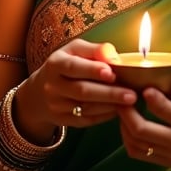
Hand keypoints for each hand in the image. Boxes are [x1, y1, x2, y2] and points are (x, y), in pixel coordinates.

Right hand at [14, 39, 136, 139]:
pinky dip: (104, 116)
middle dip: (109, 93)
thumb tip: (113, 55)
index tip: (112, 73)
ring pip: (85, 108)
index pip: (73, 67)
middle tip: (131, 94)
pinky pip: (86, 120)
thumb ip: (94, 50)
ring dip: (110, 105)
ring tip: (130, 101)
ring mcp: (56, 105)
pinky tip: (118, 110)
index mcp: (55, 64)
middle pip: (82, 91)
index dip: (92, 70)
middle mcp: (52, 86)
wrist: (39, 92)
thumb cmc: (65, 65)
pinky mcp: (62, 120)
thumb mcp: (74, 50)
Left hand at [116, 81, 170, 170]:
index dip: (146, 94)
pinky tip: (130, 126)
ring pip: (135, 143)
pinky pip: (138, 153)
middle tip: (122, 97)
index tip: (141, 85)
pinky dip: (128, 139)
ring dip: (124, 125)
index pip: (160, 108)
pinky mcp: (168, 162)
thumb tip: (163, 81)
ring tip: (125, 110)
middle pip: (140, 129)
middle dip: (125, 111)